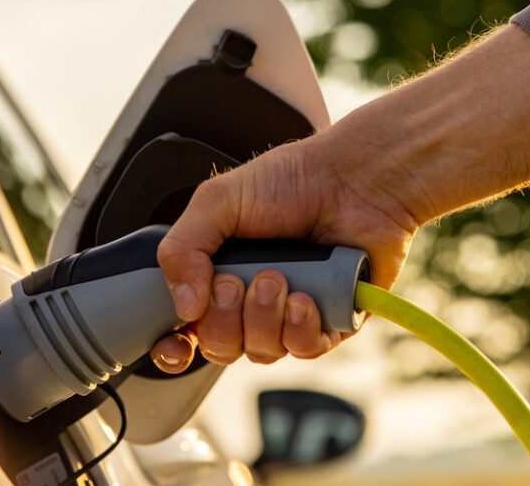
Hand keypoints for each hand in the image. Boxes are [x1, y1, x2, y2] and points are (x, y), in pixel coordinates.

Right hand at [148, 133, 418, 371]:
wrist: (355, 178)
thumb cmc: (292, 180)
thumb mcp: (217, 201)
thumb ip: (182, 248)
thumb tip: (183, 307)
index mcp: (219, 273)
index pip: (187, 329)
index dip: (175, 346)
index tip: (175, 343)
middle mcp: (252, 299)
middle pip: (220, 347)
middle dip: (223, 320)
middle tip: (235, 281)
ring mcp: (291, 313)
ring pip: (262, 352)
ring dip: (263, 319)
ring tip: (277, 278)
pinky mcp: (331, 321)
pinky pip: (304, 350)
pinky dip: (299, 329)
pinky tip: (305, 298)